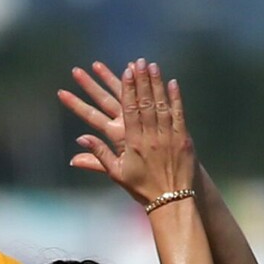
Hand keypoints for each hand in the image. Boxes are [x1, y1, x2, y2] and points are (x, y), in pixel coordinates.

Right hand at [60, 59, 195, 210]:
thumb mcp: (117, 174)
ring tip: (153, 66)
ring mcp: (168, 136)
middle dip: (142, 80)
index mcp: (133, 144)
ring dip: (157, 84)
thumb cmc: (141, 188)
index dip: (129, 89)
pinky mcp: (183, 138)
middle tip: (139, 62)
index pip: (130, 110)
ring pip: (161, 104)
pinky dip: (175, 98)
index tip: (126, 72)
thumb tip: (80, 139)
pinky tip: (172, 82)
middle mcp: (150, 137)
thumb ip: (98, 155)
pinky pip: (179, 114)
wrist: (171, 201)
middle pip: (145, 102)